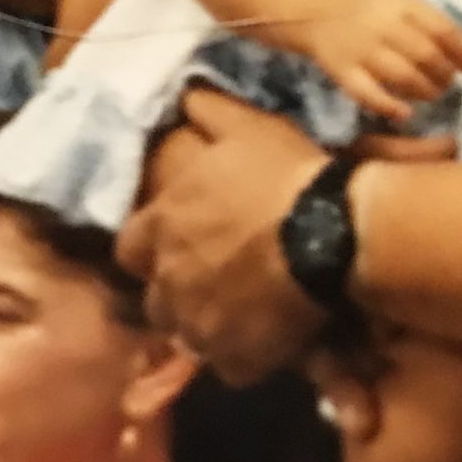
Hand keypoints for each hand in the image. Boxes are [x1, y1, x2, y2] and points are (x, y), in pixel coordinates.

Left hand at [118, 89, 337, 380]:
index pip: (129, 249)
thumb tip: (185, 96)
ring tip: (243, 315)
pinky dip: (245, 355)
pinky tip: (269, 339)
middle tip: (214, 285)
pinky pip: (230, 365)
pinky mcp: (235, 355)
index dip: (152, 249)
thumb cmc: (284, 176)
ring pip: (189, 336)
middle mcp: (169, 278)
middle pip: (156, 301)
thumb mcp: (247, 128)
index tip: (177, 245)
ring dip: (208, 327)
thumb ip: (208, 112)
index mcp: (162, 224)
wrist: (331, 231)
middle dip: (178, 294)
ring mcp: (199, 322)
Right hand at [303, 0, 461, 125]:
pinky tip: (405, 113)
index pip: (441, 30)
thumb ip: (432, 22)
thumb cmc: (373, 12)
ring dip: (425, 90)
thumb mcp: (403, 3)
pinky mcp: (344, 72)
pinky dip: (389, 106)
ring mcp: (363, 51)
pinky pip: (368, 94)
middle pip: (426, 55)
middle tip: (447, 84)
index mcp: (402, 6)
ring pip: (403, 76)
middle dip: (444, 75)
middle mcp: (383, 27)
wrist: (320, 12)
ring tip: (432, 94)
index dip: (460, 52)